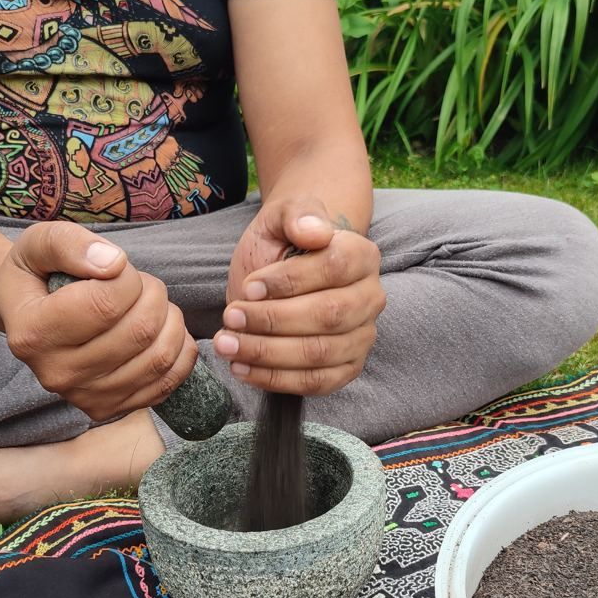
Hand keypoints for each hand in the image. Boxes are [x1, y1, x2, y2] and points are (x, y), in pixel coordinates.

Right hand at [0, 221, 196, 419]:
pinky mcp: (110, 409)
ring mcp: (85, 397)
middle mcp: (56, 373)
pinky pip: (167, 383)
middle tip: (141, 284)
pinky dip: (180, 351)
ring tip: (152, 305)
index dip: (128, 277)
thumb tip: (114, 264)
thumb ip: (70, 244)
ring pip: (159, 358)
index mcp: (33, 333)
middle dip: (153, 296)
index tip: (118, 268)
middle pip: (138, 331)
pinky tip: (165, 331)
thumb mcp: (40, 242)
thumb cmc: (38, 273)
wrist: (27, 316)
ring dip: (171, 321)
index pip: (106, 303)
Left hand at [216, 198, 384, 395]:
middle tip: (231, 317)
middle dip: (273, 320)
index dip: (289, 281)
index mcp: (362, 256)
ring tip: (227, 344)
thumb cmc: (282, 243)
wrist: (281, 267)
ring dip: (267, 353)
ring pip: (319, 353)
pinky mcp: (345, 369)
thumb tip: (315, 231)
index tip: (248, 287)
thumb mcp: (280, 218)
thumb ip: (297, 214)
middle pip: (328, 316)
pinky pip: (315, 382)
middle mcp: (370, 298)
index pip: (334, 268)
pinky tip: (241, 367)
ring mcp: (361, 337)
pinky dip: (275, 380)